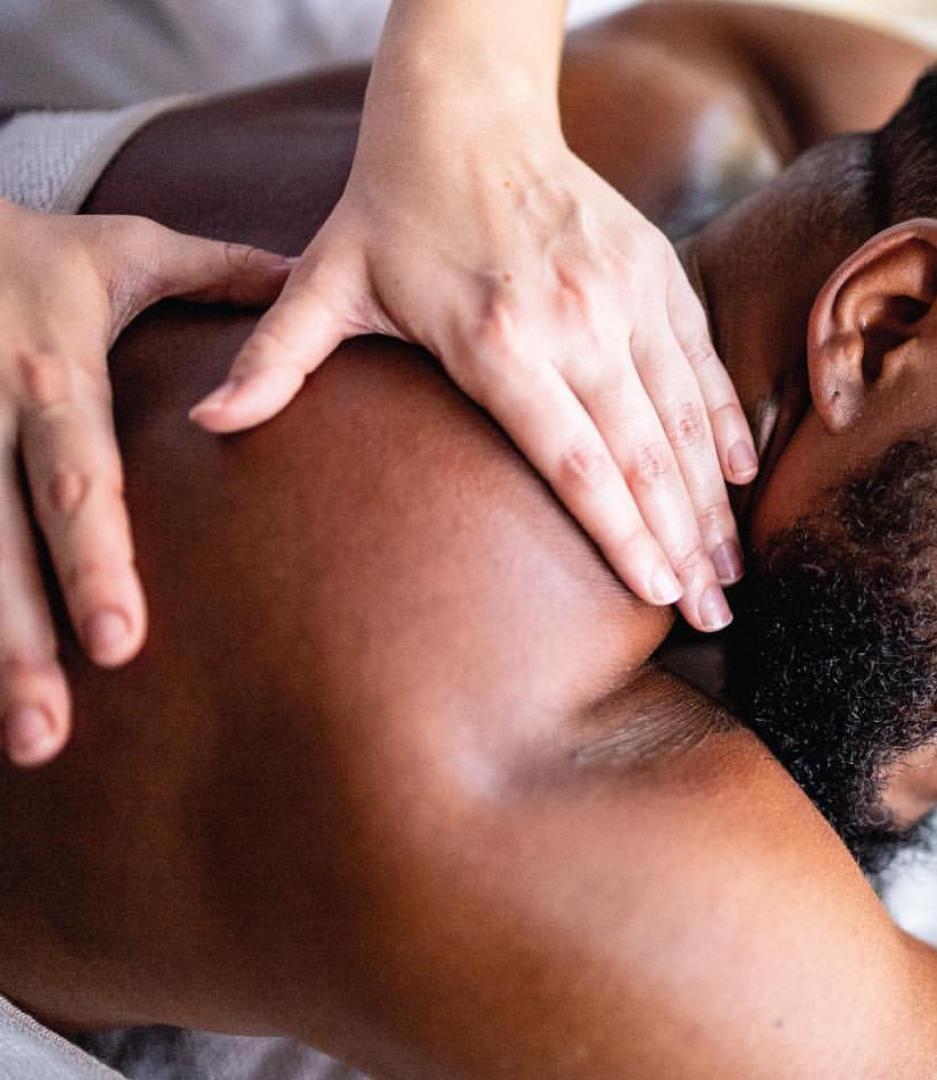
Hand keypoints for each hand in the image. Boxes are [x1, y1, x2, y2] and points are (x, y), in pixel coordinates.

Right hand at [0, 198, 290, 766]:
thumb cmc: (34, 251)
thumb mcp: (126, 251)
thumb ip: (223, 274)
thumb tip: (313, 280)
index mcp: (53, 374)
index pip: (78, 478)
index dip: (94, 559)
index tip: (122, 644)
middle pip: (2, 541)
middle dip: (22, 640)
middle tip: (51, 732)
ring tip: (24, 743)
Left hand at [191, 80, 756, 633]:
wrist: (467, 106)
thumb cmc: (393, 205)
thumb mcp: (327, 280)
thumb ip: (278, 357)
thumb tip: (210, 423)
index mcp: (497, 340)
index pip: (574, 459)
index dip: (620, 533)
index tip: (658, 593)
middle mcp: (573, 322)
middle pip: (642, 454)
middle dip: (683, 542)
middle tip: (713, 611)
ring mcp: (622, 295)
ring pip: (682, 417)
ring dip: (712, 500)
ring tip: (734, 567)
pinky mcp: (654, 270)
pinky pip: (700, 362)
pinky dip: (723, 424)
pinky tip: (741, 479)